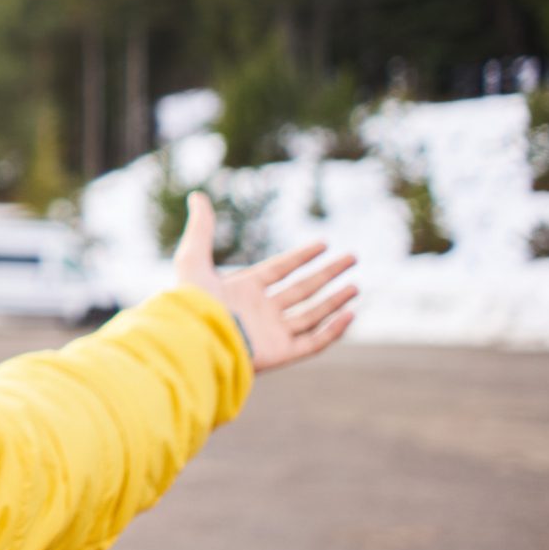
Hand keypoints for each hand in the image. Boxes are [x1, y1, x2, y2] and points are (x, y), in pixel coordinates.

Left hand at [173, 191, 356, 372]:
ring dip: (334, 301)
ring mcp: (270, 333)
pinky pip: (313, 342)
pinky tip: (350, 313)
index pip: (279, 269)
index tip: (324, 243)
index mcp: (241, 290)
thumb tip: (196, 195)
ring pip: (311, 315)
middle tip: (352, 258)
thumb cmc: (192, 302)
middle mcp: (258, 311)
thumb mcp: (193, 258)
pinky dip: (333, 330)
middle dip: (327, 275)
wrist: (195, 341)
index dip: (301, 256)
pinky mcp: (279, 354)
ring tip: (356, 286)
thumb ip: (201, 228)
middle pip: (300, 290)